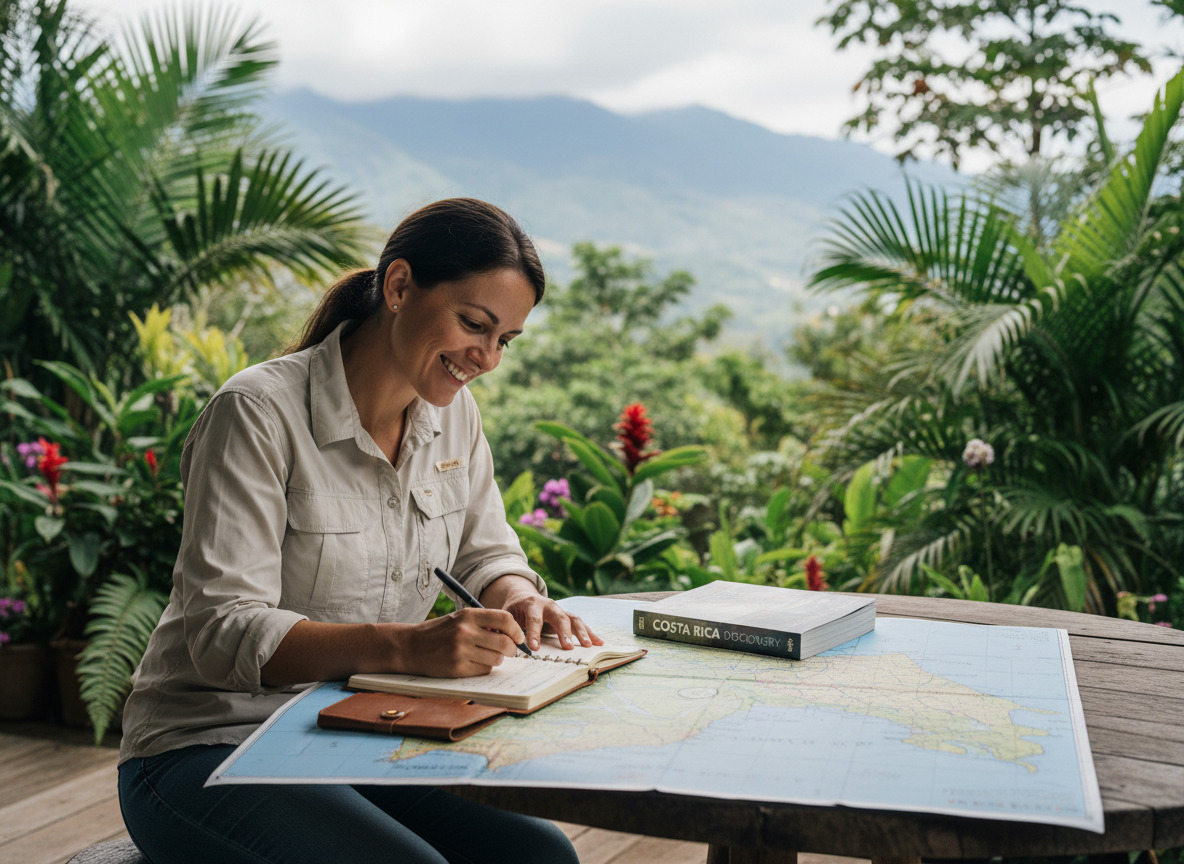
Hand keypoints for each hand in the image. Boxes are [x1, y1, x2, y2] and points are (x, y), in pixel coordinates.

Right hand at [398, 607, 523, 677]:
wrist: (410, 646)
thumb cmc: (439, 632)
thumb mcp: (459, 619)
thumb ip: (483, 623)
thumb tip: (512, 634)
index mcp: (468, 615)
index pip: (504, 619)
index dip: (516, 630)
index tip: (518, 637)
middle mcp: (465, 632)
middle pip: (505, 642)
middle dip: (511, 649)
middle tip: (509, 651)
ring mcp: (461, 651)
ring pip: (497, 659)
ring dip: (496, 659)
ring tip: (486, 656)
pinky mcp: (457, 668)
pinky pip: (484, 670)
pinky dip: (484, 668)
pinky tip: (473, 663)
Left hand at [480, 575, 603, 651]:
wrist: (522, 598)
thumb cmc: (512, 611)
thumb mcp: (504, 615)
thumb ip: (500, 626)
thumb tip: (491, 636)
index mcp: (531, 604)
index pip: (533, 619)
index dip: (534, 633)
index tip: (534, 648)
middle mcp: (549, 605)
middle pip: (559, 617)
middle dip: (563, 633)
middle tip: (567, 647)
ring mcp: (560, 610)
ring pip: (573, 619)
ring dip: (581, 633)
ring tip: (588, 646)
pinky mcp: (567, 616)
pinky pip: (581, 624)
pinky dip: (591, 632)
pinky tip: (599, 642)